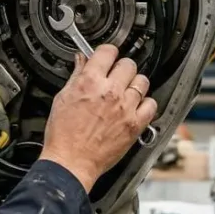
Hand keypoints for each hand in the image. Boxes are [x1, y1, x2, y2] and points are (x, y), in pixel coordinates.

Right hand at [40, 45, 156, 192]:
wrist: (71, 162)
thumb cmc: (64, 135)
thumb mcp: (62, 98)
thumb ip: (76, 76)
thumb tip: (81, 60)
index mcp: (89, 82)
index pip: (108, 51)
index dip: (107, 52)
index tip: (107, 57)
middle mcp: (110, 92)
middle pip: (128, 64)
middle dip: (121, 68)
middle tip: (115, 76)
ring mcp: (125, 108)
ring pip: (142, 81)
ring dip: (134, 84)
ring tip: (127, 91)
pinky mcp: (135, 124)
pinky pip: (151, 104)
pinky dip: (146, 104)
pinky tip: (136, 107)